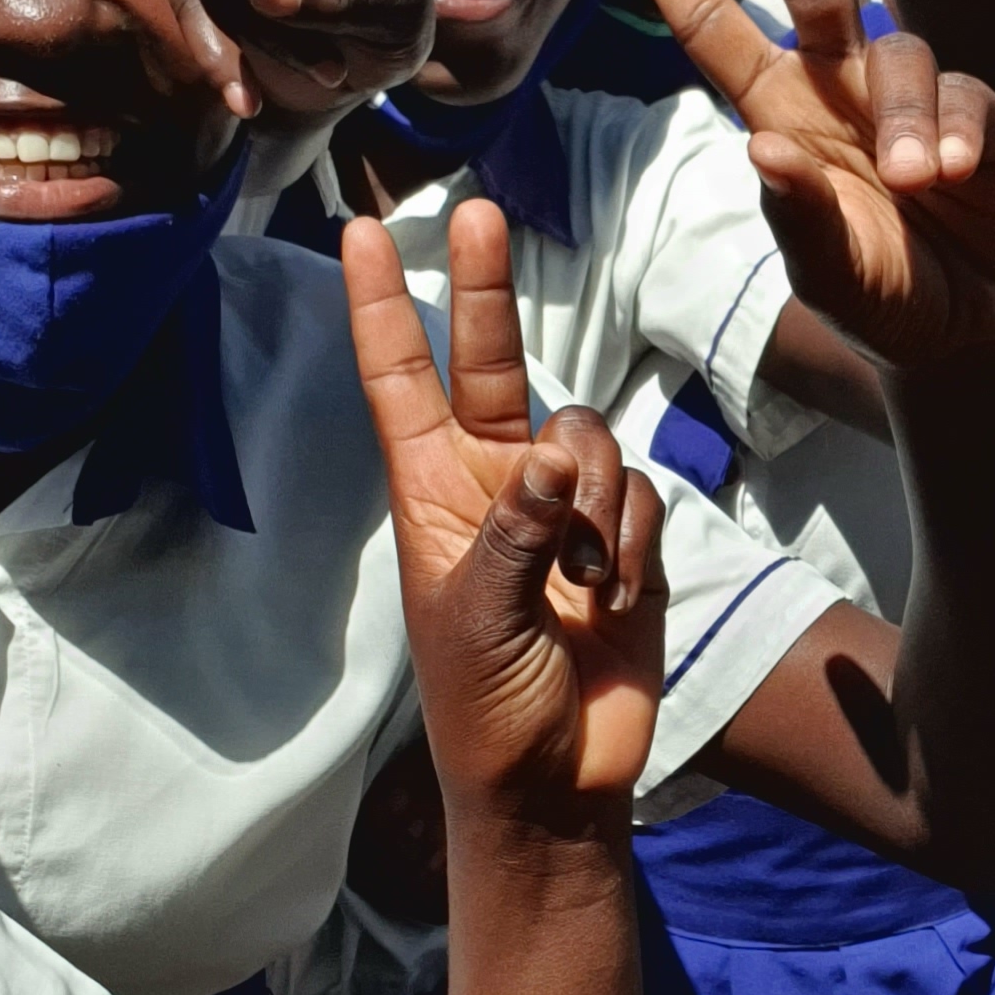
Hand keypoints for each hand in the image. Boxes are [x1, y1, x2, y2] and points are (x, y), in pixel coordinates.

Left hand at [341, 202, 665, 821]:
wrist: (561, 782)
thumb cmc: (488, 709)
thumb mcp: (478, 616)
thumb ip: (515, 528)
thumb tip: (551, 455)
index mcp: (432, 494)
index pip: (397, 380)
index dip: (378, 307)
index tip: (355, 232)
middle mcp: (494, 483)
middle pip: (489, 360)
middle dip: (485, 289)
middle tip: (480, 211)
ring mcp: (562, 509)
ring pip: (587, 436)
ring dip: (592, 503)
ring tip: (581, 585)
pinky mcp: (626, 539)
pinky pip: (639, 492)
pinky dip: (632, 540)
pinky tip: (613, 599)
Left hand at [608, 0, 994, 369]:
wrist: (969, 337)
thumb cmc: (883, 301)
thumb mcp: (832, 276)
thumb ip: (800, 218)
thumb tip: (765, 149)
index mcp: (781, 112)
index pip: (712, 23)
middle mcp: (841, 86)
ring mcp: (911, 94)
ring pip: (899, 50)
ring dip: (908, 113)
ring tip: (921, 181)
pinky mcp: (980, 112)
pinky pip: (964, 96)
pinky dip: (958, 132)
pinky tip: (960, 175)